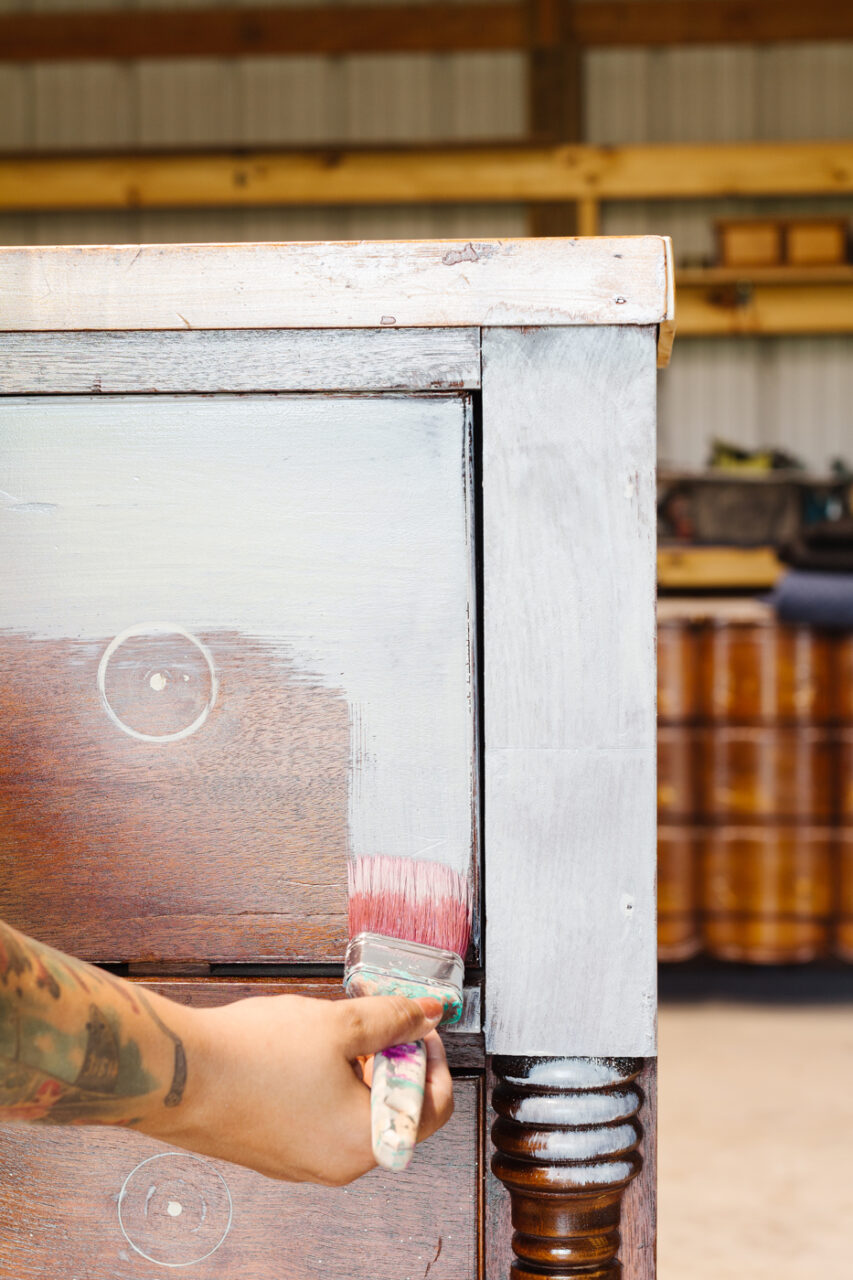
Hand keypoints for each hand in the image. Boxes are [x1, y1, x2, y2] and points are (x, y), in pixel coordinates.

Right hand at [143, 993, 451, 1184]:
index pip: (434, 1108)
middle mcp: (337, 1164)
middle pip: (395, 1108)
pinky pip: (322, 1116)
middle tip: (376, 1015)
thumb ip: (394, 1018)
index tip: (420, 1025)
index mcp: (365, 1142)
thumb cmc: (250, 1057)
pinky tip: (306, 1050)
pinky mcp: (278, 1149)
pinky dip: (328, 1082)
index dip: (434, 1057)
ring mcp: (304, 1161)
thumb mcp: (339, 1023)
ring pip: (356, 1110)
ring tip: (334, 1028)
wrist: (177, 1074)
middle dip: (393, 1055)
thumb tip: (427, 1013)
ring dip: (359, 1066)